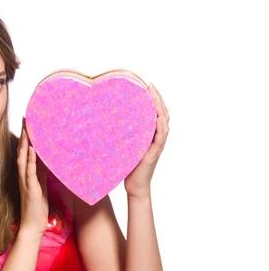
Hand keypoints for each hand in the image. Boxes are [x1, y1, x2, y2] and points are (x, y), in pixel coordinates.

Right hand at [17, 118, 48, 236]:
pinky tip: (32, 149)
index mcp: (27, 174)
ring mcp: (25, 181)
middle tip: (26, 118)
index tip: (28, 122)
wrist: (32, 226)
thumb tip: (46, 159)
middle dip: (24, 134)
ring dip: (25, 143)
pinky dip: (30, 159)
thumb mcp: (41, 185)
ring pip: (23, 158)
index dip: (26, 137)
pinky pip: (30, 172)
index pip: (25, 151)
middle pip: (22, 150)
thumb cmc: (36, 207)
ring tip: (27, 128)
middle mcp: (24, 175)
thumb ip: (42, 172)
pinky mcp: (30, 189)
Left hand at [124, 83, 169, 198]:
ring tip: (155, 95)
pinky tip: (158, 116)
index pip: (155, 112)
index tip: (146, 85)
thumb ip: (122, 133)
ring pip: (164, 121)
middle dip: (157, 98)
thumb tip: (106, 120)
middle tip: (150, 85)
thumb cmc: (128, 165)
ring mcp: (158, 144)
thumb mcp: (125, 144)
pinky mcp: (155, 152)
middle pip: (162, 113)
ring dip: (160, 107)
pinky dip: (161, 125)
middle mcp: (157, 137)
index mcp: (150, 133)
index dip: (153, 98)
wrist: (134, 185)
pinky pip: (161, 136)